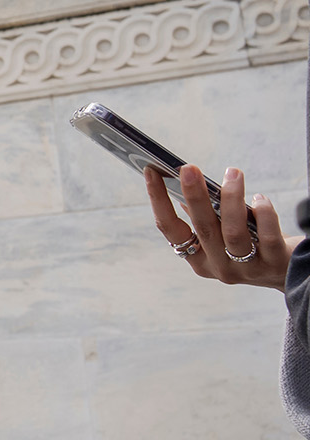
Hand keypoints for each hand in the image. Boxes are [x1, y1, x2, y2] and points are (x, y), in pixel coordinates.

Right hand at [147, 164, 298, 292]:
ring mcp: (246, 269)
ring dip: (231, 199)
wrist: (289, 271)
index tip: (151, 171)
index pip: (169, 229)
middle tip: (189, 168)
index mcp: (198, 259)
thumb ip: (205, 214)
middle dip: (194, 196)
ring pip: (233, 233)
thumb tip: (185, 181)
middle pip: (202, 229)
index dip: (158, 199)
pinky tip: (260, 199)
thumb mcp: (222, 233)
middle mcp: (219, 268)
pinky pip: (267, 236)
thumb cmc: (250, 242)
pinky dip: (263, 213)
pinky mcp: (274, 264)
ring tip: (233, 173)